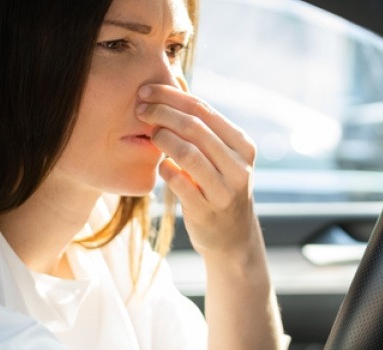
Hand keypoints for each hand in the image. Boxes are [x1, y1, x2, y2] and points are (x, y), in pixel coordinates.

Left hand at [137, 82, 259, 257]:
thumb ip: (202, 124)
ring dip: (162, 138)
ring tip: (149, 134)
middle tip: (139, 109)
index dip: (172, 96)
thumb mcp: (221, 155)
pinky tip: (159, 164)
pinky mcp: (207, 211)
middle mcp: (239, 166)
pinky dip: (164, 169)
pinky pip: (179, 182)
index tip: (146, 90)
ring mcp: (225, 190)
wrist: (232, 236)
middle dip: (161, 113)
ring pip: (188, 153)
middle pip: (195, 128)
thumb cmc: (219, 186)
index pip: (204, 110)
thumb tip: (174, 80)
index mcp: (242, 146)